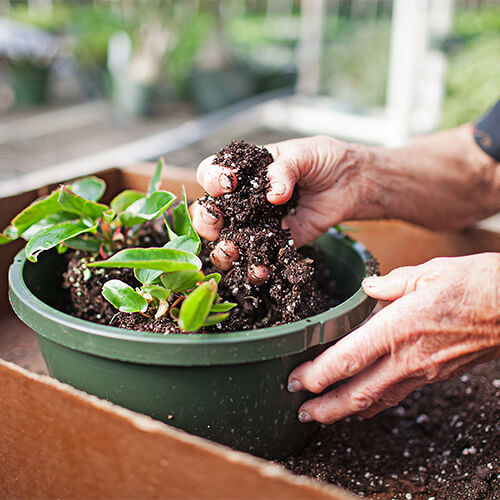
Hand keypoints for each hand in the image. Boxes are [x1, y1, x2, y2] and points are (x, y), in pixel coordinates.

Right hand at [190, 136, 372, 257]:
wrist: (351, 183)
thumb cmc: (324, 160)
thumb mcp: (303, 154)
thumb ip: (284, 170)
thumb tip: (274, 195)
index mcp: (245, 171)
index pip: (213, 173)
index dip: (211, 179)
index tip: (226, 183)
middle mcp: (244, 200)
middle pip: (210, 211)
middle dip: (206, 219)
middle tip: (216, 222)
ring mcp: (257, 224)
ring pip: (227, 240)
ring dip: (222, 249)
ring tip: (231, 251)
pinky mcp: (275, 244)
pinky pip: (257, 258)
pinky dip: (253, 268)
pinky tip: (259, 270)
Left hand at [287, 253, 499, 423]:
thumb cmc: (476, 285)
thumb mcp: (428, 272)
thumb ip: (390, 282)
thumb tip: (368, 289)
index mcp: (398, 328)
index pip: (348, 359)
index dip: (318, 375)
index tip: (297, 381)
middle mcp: (407, 357)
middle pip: (358, 392)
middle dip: (326, 406)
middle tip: (301, 411)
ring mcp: (424, 372)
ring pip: (378, 400)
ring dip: (347, 411)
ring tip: (323, 415)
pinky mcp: (436, 376)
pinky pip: (398, 395)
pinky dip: (375, 403)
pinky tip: (364, 403)